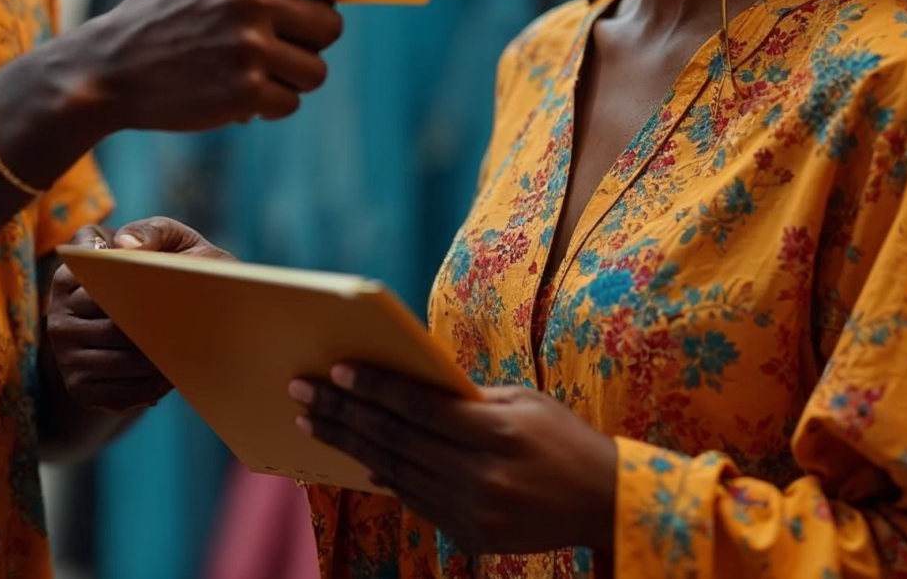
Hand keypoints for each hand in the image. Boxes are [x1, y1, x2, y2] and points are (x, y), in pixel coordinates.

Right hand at [46, 218, 232, 411]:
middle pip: (112, 329)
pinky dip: (148, 389)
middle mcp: (58, 316)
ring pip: (118, 363)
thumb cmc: (158, 264)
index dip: (138, 292)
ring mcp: (65, 354)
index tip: (170, 293)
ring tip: (187, 354)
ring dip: (155, 363)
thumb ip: (148, 231)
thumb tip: (126, 248)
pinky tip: (170, 377)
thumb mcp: (163, 238)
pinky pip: (116, 395)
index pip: (100, 287)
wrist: (148, 307)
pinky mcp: (78, 387)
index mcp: (68, 275)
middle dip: (151, 330)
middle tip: (189, 330)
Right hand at [77, 0, 346, 132]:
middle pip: (329, 24)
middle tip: (282, 47)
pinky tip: (239, 96)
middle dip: (312, 41)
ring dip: (292, 78)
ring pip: (315, 69)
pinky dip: (271, 105)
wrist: (108, 69)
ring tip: (255, 73)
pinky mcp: (245, 89)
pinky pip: (291, 101)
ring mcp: (248, 44)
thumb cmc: (162, 20)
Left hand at [292, 366, 616, 556]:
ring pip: (396, 471)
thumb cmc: (563, 438)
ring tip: (314, 422)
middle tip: (303, 392)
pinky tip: (356, 458)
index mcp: (498, 432)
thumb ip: (466, 397)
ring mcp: (475, 511)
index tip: (337, 370)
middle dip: (344, 412)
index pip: (420, 407)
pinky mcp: (471, 536)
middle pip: (396, 439)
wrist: (603, 502)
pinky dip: (384, 477)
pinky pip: (415, 501)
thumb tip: (404, 388)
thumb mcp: (523, 402)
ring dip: (349, 444)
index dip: (375, 387)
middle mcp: (482, 475)